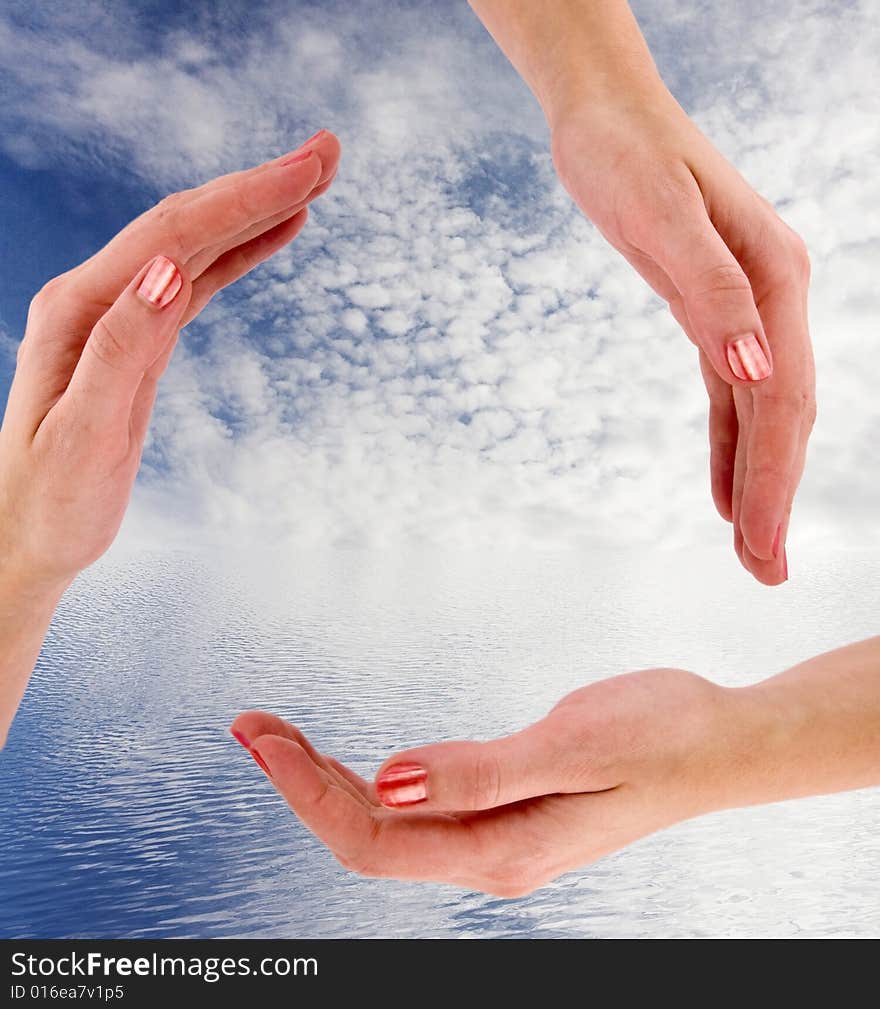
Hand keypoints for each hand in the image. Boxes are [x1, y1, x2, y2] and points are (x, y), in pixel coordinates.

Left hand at [0, 130, 338, 589]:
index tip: (309, 170)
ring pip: (195, 246)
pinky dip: (238, 253)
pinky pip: (196, 282)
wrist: (27, 537)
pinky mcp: (139, 340)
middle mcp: (97, 299)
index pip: (173, 234)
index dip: (245, 197)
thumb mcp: (82, 436)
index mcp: (81, 311)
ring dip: (254, 210)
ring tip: (314, 180)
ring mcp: (118, 316)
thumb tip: (168, 269)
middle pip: (187, 223)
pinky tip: (273, 235)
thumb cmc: (50, 501)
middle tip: (328, 153)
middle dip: (259, 185)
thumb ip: (122, 350)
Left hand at [230, 669, 748, 896]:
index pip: (372, 838)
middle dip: (300, 781)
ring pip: (385, 822)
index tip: (262, 737)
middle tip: (250, 723)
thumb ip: (478, 773)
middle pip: (365, 833)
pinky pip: (414, 807)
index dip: (306, 793)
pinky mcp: (502, 811)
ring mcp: (494, 837)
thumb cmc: (659, 737)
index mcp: (500, 849)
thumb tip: (387, 781)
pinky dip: (368, 779)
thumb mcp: (572, 746)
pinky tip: (346, 761)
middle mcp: (489, 854)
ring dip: (326, 780)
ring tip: (277, 735)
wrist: (716, 745)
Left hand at [550, 89, 813, 584]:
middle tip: (763, 573)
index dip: (775, 479)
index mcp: (773, 278)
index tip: (760, 548)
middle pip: (783, 415)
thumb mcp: (661, 219)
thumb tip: (756, 373)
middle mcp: (770, 296)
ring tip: (752, 548)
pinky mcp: (708, 311)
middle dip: (774, 498)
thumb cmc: (625, 155)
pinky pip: (729, 394)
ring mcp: (744, 306)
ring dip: (759, 482)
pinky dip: (731, 445)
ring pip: (761, 411)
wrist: (605, 115)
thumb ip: (712, 295)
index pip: (783, 400)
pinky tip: (725, 489)